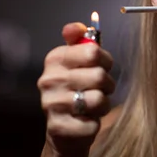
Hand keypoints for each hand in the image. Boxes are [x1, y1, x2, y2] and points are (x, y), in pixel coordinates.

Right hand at [37, 22, 114, 155]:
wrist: (64, 129)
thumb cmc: (77, 89)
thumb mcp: (78, 61)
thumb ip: (81, 40)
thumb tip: (76, 26)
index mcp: (55, 58)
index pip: (93, 52)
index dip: (106, 60)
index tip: (102, 67)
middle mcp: (49, 79)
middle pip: (99, 76)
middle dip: (107, 85)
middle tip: (99, 89)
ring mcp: (51, 104)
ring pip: (98, 100)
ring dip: (103, 105)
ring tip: (93, 106)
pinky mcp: (58, 128)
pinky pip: (93, 124)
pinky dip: (94, 124)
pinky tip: (84, 121)